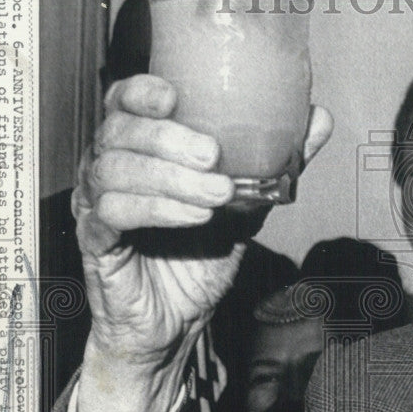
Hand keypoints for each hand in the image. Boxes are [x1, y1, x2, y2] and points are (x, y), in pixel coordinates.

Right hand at [72, 74, 331, 411]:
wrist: (175, 320)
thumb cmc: (199, 254)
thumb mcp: (247, 202)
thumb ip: (277, 160)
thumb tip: (318, 118)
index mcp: (139, 148)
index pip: (123, 101)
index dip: (142, 91)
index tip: (174, 96)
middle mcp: (109, 167)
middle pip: (118, 131)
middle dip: (168, 139)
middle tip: (213, 156)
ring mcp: (95, 203)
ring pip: (114, 171)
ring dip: (171, 179)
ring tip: (216, 195)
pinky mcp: (94, 241)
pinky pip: (112, 214)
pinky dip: (157, 211)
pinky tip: (194, 218)